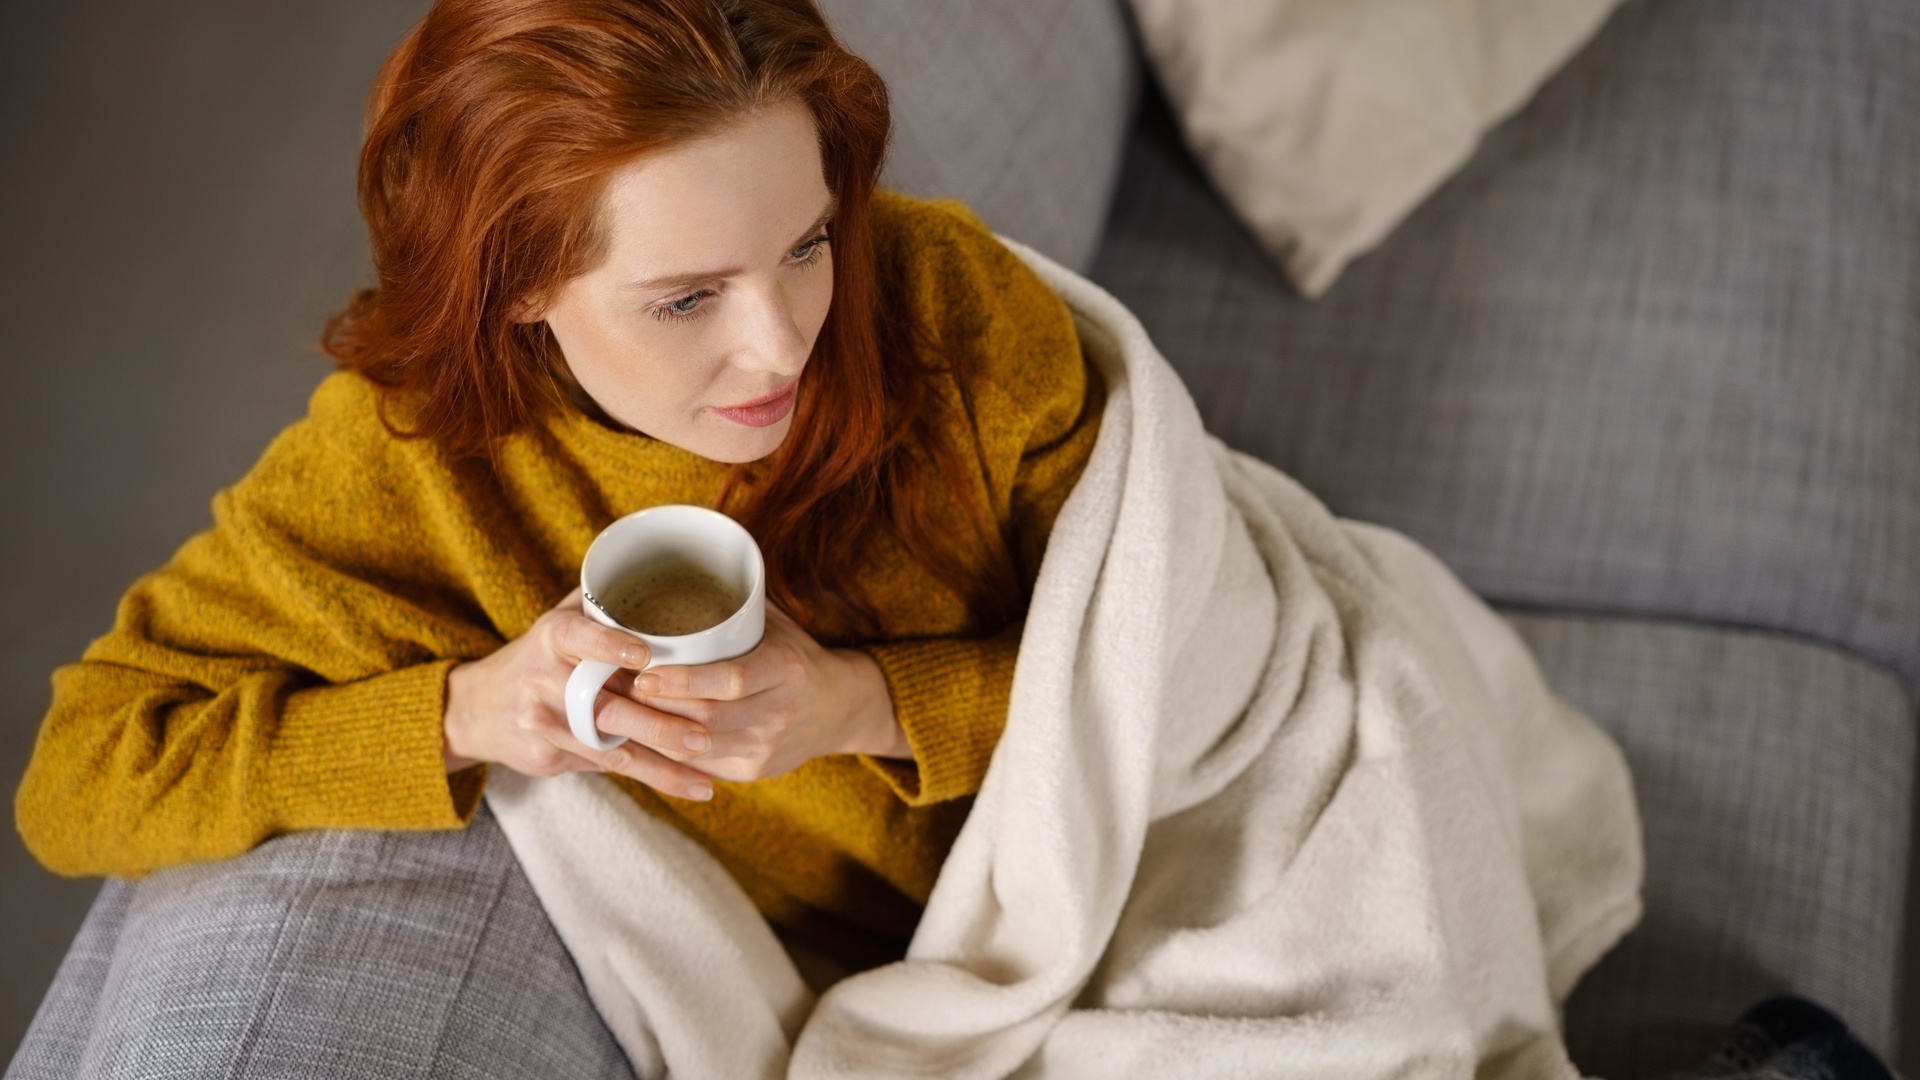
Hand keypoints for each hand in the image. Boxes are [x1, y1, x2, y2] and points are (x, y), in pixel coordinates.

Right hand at [443, 588, 719, 800]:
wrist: (476, 709)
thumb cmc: (540, 657)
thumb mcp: (560, 621)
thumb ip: (603, 605)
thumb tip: (666, 576)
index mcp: (551, 637)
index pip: (578, 635)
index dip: (609, 645)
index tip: (645, 655)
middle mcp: (543, 679)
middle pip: (602, 705)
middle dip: (656, 724)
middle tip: (702, 736)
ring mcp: (543, 722)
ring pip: (607, 746)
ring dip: (659, 765)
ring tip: (704, 776)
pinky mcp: (547, 757)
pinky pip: (605, 767)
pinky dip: (650, 778)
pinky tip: (688, 786)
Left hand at [627, 604, 907, 782]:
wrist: (839, 708)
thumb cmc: (793, 654)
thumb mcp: (774, 623)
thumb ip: (733, 601)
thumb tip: (676, 562)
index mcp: (786, 670)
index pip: (731, 680)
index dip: (683, 681)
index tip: (643, 673)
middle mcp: (779, 713)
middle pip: (707, 718)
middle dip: (655, 708)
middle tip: (612, 692)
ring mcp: (766, 748)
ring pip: (698, 749)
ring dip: (653, 734)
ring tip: (617, 714)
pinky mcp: (752, 771)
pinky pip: (700, 766)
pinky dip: (665, 754)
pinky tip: (639, 737)